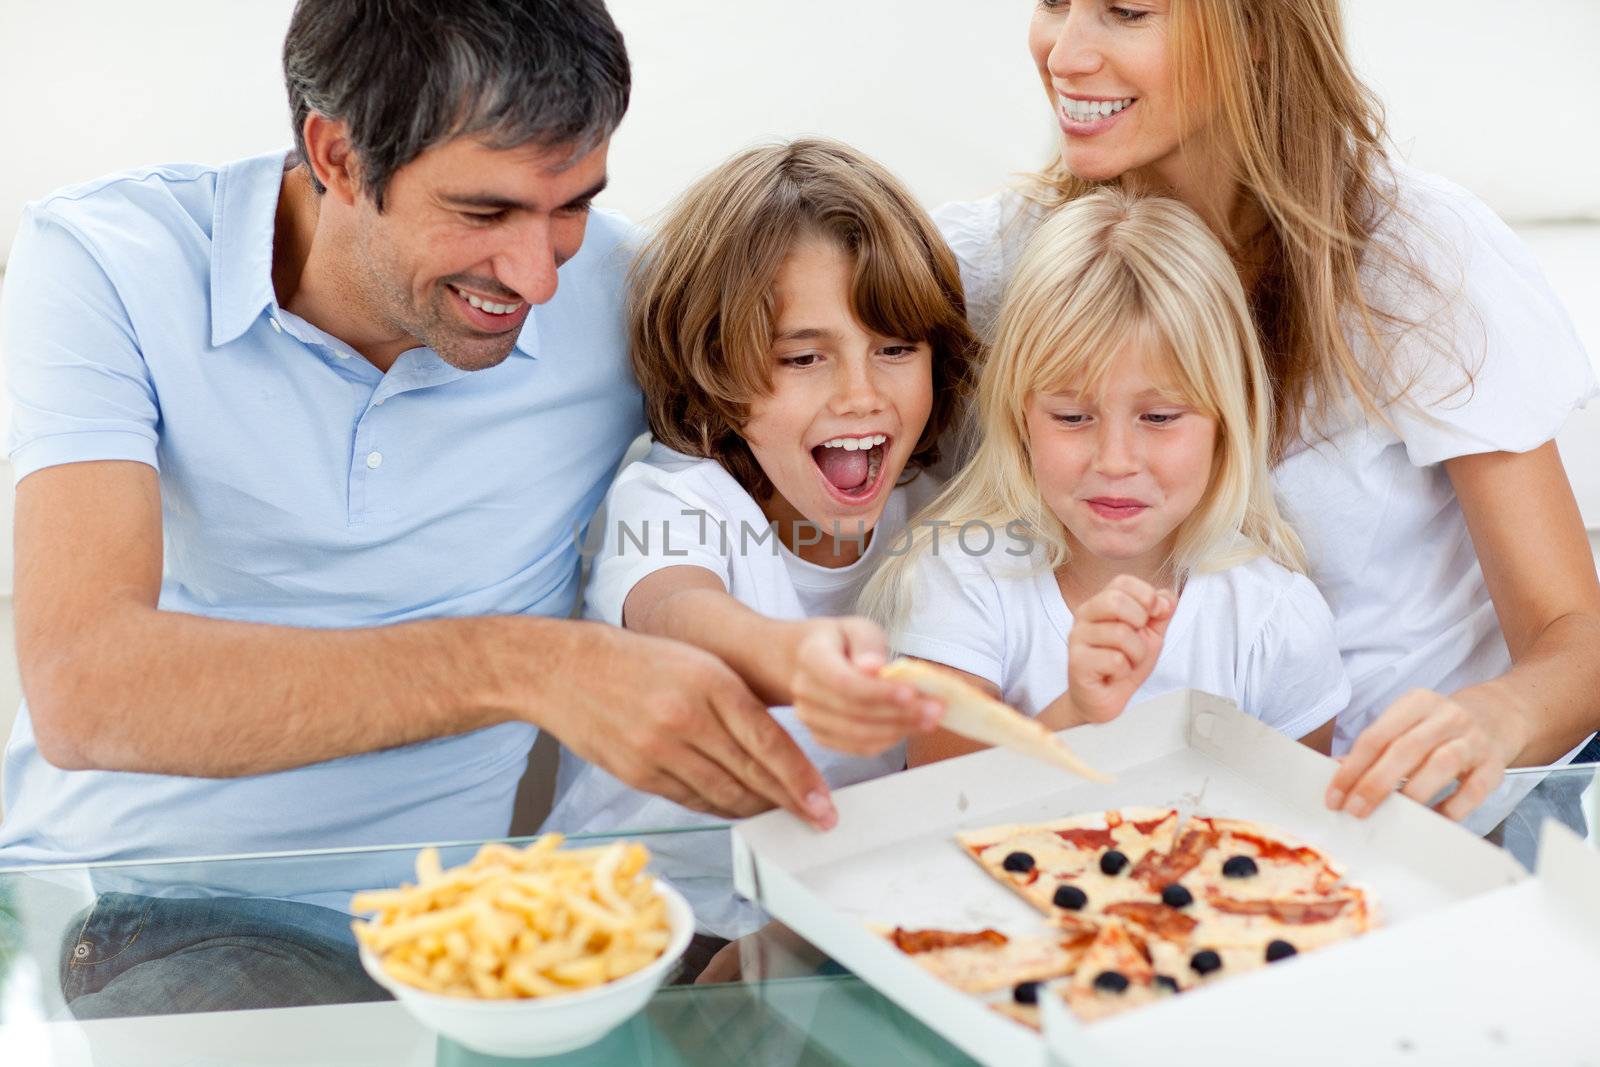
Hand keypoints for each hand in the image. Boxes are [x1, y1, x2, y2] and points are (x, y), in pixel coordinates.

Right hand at [541, 623, 836, 828]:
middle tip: (817, 819)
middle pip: (751, 773)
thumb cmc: (639, 662)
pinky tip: (738, 809)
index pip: (769, 741)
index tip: (823, 802)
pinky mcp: (638, 774)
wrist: (566, 670)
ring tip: (781, 816)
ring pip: (723, 793)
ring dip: (757, 810)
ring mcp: (659, 749)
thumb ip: (736, 703)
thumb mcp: (698, 664)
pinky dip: (719, 807)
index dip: (801, 779)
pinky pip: (691, 799)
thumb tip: (778, 750)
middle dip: (790, 802)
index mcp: (710, 682)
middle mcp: (686, 717)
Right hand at [790, 617, 941, 755]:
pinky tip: (910, 728)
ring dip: (899, 730)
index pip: (844, 681)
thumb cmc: (841, 642)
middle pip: (855, 712)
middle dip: (900, 713)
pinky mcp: (821, 736)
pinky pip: (858, 747)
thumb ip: (867, 644)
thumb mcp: (857, 627)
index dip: (878, 692)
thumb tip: (874, 667)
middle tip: (936, 709)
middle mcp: (805, 690)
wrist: (806, 660)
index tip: (911, 693)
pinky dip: (888, 740)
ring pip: (859, 735)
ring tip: (931, 719)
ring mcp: (809, 717)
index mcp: (811, 657)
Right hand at [1067, 575, 1175, 725]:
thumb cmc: (1123, 664)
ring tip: (1127, 662)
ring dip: (1136, 654)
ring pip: (1120, 634)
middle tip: (1138, 640)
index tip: (1153, 614)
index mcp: (1100, 604)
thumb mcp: (1150, 635)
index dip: (1146, 596)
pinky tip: (1114, 674)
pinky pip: (1114, 660)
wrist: (1103, 699)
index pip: (1122, 582)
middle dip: (1140, 622)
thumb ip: (1160, 614)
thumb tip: (1167, 598)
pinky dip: (1124, 671)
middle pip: (1115, 600)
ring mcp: (1077, 638)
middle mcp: (1084, 616)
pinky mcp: (1076, 662)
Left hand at [1325, 688, 1523, 821]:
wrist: (1498, 716)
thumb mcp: (1407, 724)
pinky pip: (1474, 789)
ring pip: (1441, 764)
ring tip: (1392, 815)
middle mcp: (1446, 717)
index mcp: (1416, 703)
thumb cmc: (1438, 726)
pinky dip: (1453, 807)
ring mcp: (1474, 740)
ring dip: (1413, 792)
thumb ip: (1376, 746)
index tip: (1335, 797)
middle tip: (1356, 810)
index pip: (1376, 736)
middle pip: (1405, 749)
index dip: (1352, 768)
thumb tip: (1337, 771)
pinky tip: (1434, 819)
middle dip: (1376, 783)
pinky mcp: (1495, 765)